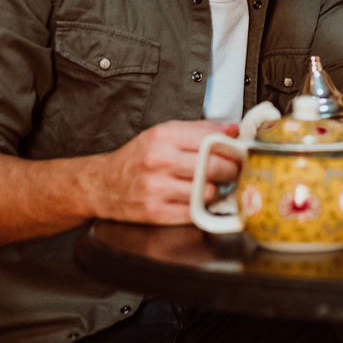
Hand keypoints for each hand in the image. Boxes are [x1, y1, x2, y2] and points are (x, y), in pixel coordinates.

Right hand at [89, 120, 239, 224]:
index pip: (211, 140)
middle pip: (213, 166)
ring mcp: (158, 189)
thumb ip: (199, 130)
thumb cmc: (136, 158)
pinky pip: (194, 212)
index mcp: (163, 138)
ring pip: (207, 191)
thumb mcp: (163, 134)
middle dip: (231, 169)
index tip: (239, 151)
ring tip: (213, 184)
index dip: (231, 147)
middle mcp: (159, 161)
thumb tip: (232, 130)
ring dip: (218, 189)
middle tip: (234, 169)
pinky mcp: (157, 212)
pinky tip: (200, 199)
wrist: (103, 185)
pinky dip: (203, 206)